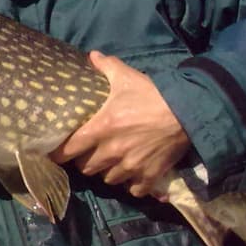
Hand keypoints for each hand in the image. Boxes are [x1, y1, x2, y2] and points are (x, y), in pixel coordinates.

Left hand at [49, 51, 189, 198]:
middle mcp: (112, 151)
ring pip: (108, 179)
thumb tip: (91, 55)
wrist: (187, 112)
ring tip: (111, 163)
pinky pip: (134, 190)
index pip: (69, 150)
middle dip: (85, 162)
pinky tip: (133, 176)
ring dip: (107, 172)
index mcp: (101, 128)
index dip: (60, 153)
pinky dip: (132, 185)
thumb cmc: (152, 94)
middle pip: (86, 168)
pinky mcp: (149, 176)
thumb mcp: (126, 77)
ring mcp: (130, 166)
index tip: (57, 153)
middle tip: (89, 154)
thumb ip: (106, 66)